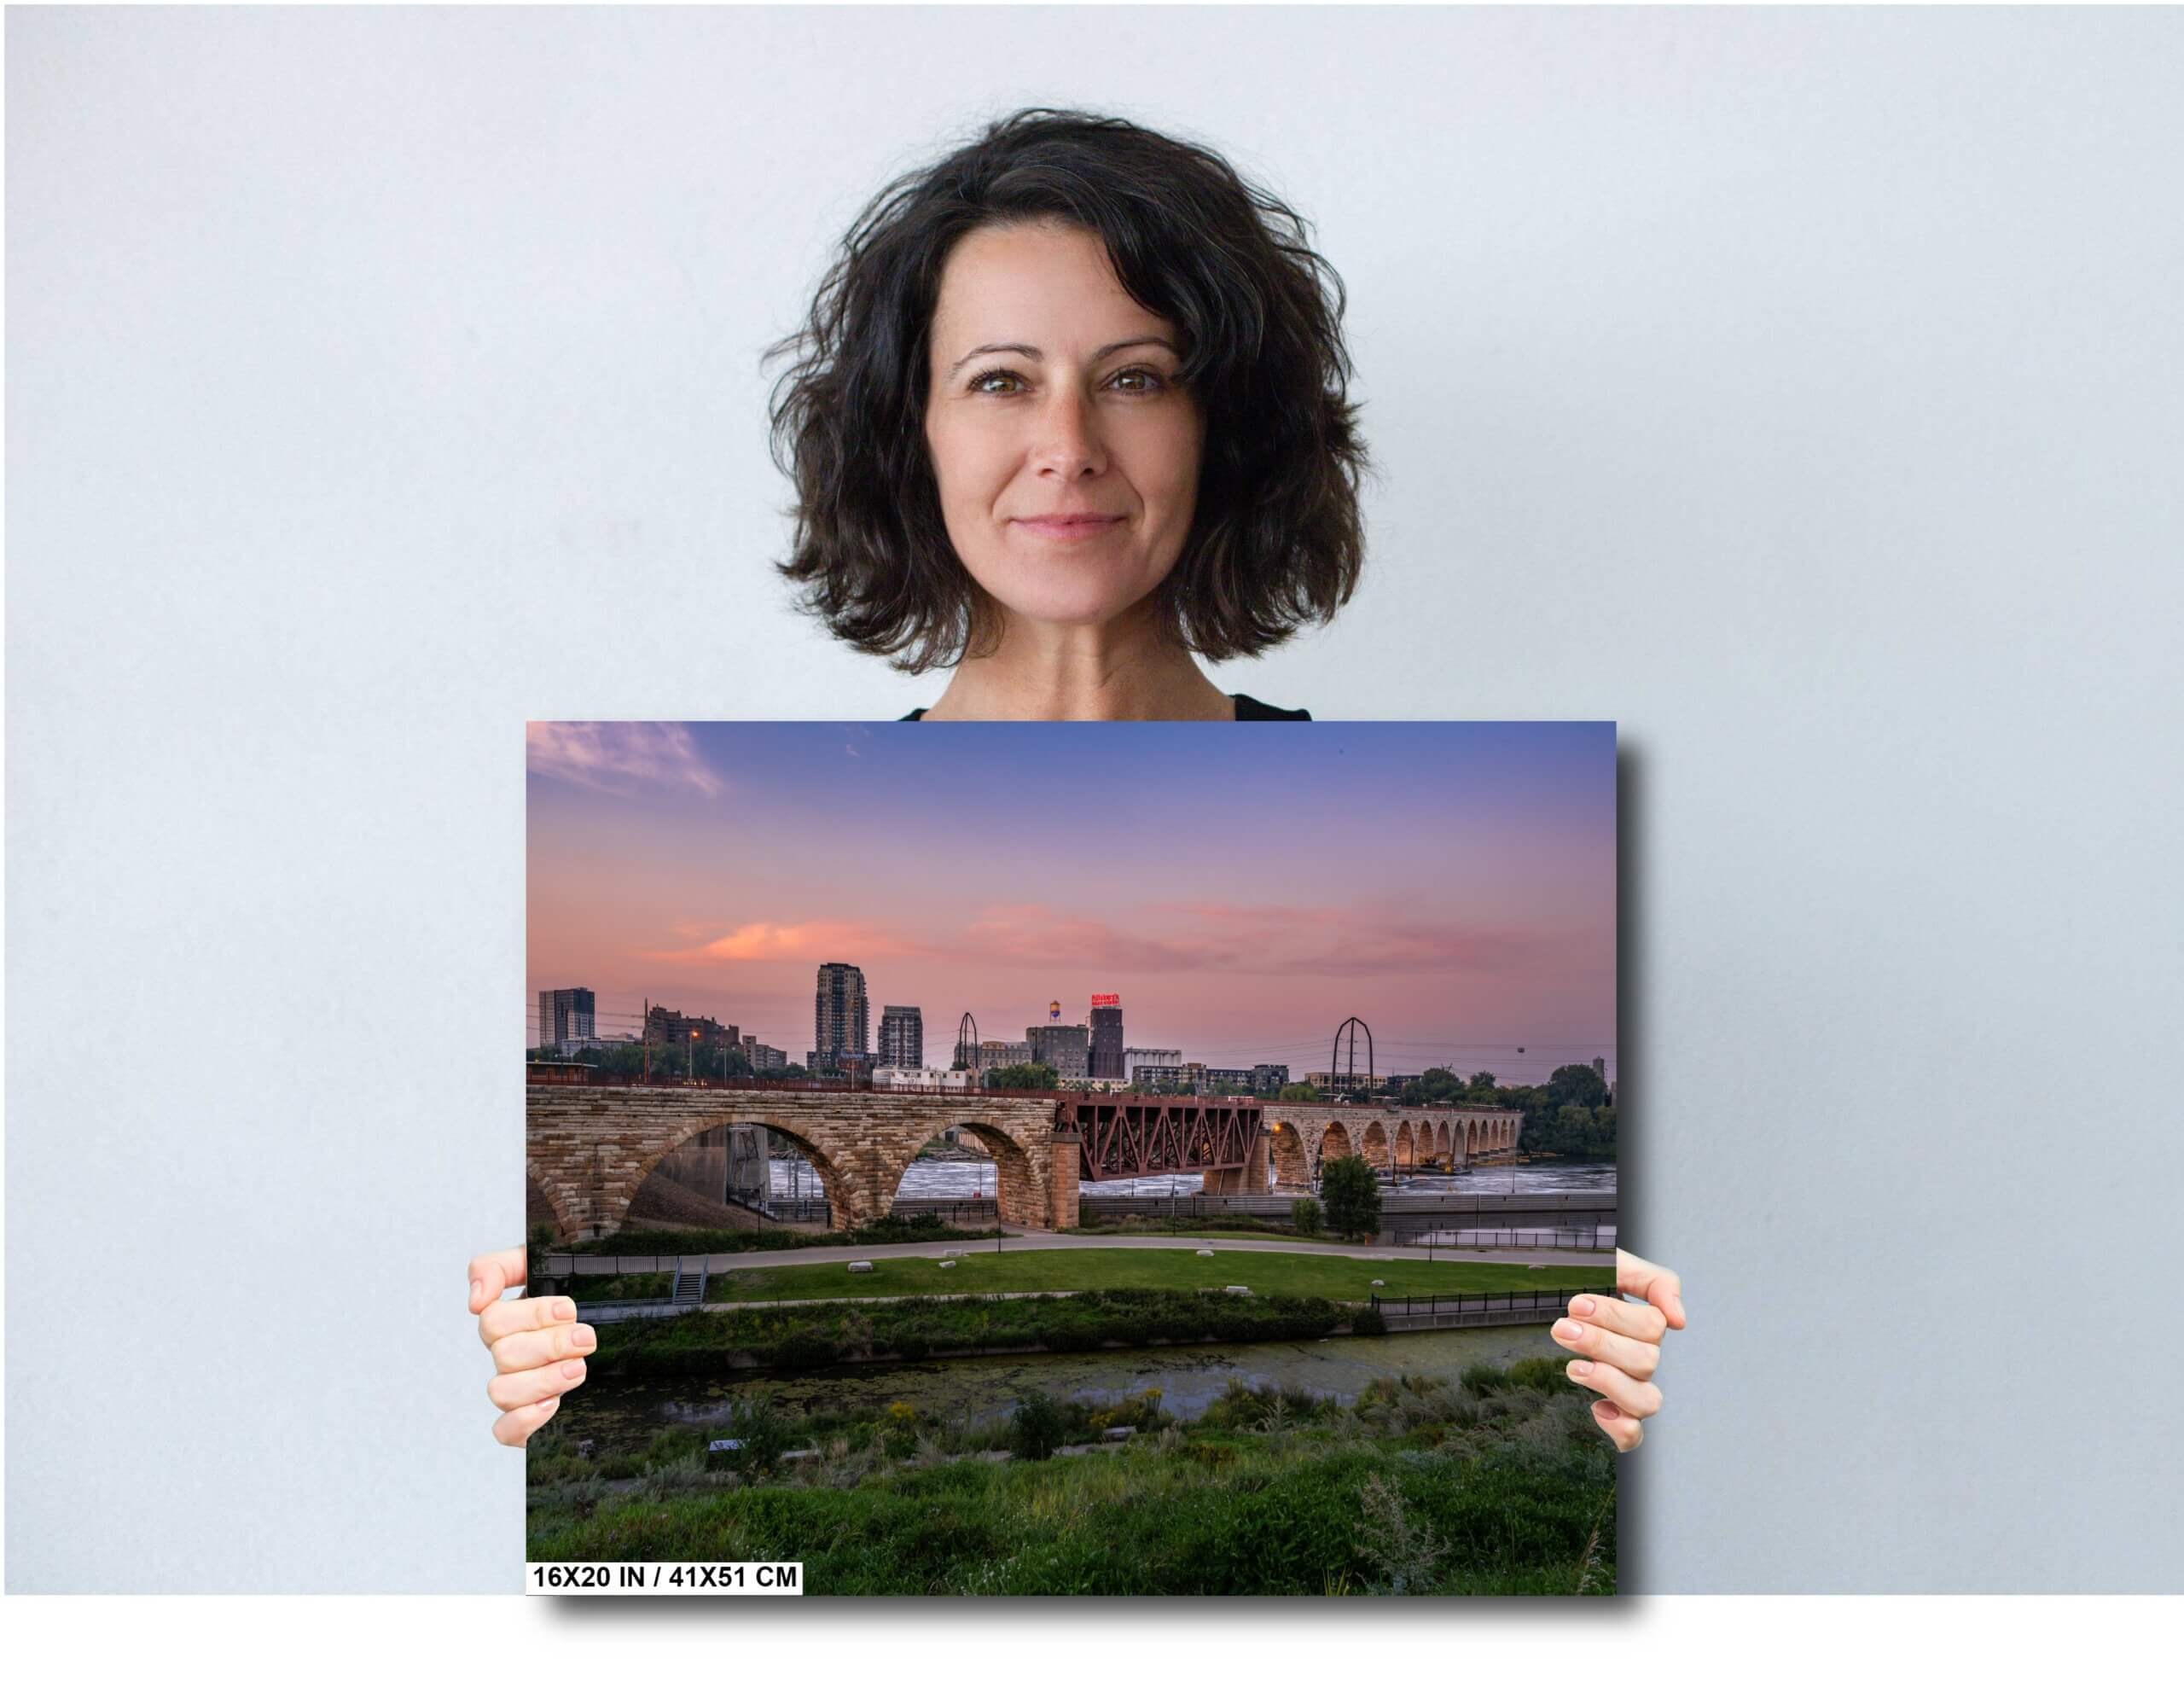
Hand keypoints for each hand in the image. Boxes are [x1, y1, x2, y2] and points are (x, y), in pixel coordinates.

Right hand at [469, 1246, 595, 1446]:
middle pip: (503, 1354)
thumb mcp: (543, 1265)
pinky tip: (553, 1404)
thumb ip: (501, 1267)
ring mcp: (516, 1388)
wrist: (618, 1331)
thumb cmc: (574, 1296)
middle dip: (550, 1345)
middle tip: (584, 1338)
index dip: (532, 1315)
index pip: (492, 1318)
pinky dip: (525, 1420)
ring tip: (578, 1368)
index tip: (568, 1310)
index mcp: (508, 1320)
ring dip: (543, 1379)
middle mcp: (507, 1355)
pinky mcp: (526, 1421)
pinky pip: (504, 1431)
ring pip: (501, 1392)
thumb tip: (476, 1299)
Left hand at [1550, 1248, 1684, 1451]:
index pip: (1652, 1327)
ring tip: (1573, 1368)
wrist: (1549, 1292)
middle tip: (1562, 1328)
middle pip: (1646, 1362)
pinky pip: (1634, 1436)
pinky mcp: (1615, 1413)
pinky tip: (1596, 1408)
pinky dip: (1621, 1429)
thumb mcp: (1615, 1264)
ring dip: (1609, 1383)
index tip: (1576, 1304)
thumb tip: (1679, 1320)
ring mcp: (1631, 1387)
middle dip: (1600, 1344)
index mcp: (1646, 1325)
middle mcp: (1643, 1359)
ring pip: (1647, 1402)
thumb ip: (1654, 1281)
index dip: (1615, 1317)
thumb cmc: (1583, 1280)